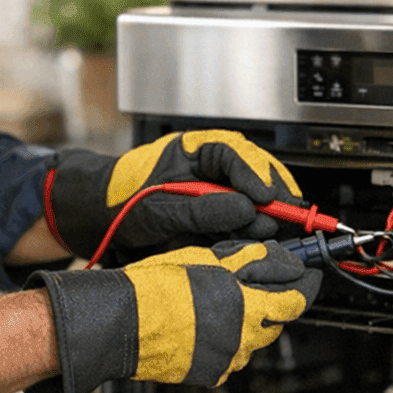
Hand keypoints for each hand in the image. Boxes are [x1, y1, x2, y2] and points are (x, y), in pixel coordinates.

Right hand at [24, 240, 321, 392]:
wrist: (121, 322)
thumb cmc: (157, 287)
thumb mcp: (209, 259)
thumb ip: (252, 261)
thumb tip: (283, 258)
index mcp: (246, 306)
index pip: (296, 301)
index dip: (304, 284)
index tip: (306, 274)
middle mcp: (242, 339)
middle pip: (277, 322)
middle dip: (273, 302)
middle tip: (255, 283)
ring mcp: (227, 360)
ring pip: (254, 340)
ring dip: (248, 322)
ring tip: (217, 303)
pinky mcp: (210, 374)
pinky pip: (230, 356)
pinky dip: (226, 340)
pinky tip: (203, 324)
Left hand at [47, 131, 304, 260]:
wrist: (103, 219)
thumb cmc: (123, 201)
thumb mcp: (160, 208)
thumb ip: (202, 210)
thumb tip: (246, 209)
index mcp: (195, 150)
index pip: (234, 155)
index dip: (255, 176)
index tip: (268, 197)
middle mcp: (211, 168)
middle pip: (254, 175)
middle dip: (273, 196)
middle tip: (288, 217)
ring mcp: (216, 192)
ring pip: (253, 199)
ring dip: (266, 216)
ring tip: (274, 234)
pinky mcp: (218, 217)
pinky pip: (243, 221)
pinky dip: (254, 231)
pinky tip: (262, 242)